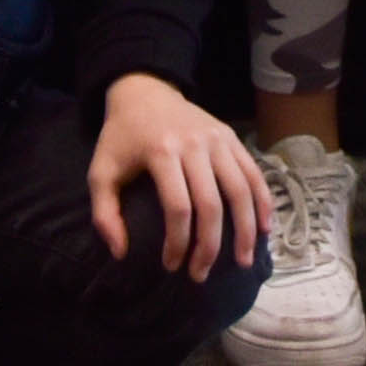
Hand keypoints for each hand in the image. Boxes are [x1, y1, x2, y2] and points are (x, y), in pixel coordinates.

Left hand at [91, 69, 269, 278]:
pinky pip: (253, 172)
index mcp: (162, 151)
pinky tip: (264, 228)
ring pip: (240, 189)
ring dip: (245, 230)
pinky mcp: (231, 137)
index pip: (178, 207)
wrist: (145, 91)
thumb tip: (120, 253)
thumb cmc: (122, 137)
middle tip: (202, 274)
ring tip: (243, 261)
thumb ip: (104, 214)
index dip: (178, 243)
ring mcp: (217, 138)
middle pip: (212, 203)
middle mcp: (194, 144)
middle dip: (210, 246)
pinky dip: (262, 201)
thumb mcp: (101, 171)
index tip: (171, 266)